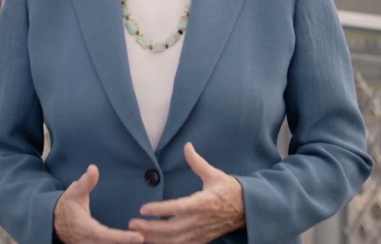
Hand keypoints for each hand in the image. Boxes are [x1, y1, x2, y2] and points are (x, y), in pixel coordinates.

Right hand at [54, 165, 144, 243]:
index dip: (123, 238)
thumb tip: (93, 168)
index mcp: (86, 228)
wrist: (52, 221)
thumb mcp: (74, 192)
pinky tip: (132, 243)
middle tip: (148, 238)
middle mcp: (87, 241)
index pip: (107, 236)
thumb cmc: (66, 205)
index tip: (139, 237)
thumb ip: (85, 182)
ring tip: (144, 242)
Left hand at [128, 143, 244, 243]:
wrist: (247, 209)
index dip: (160, 210)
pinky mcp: (201, 240)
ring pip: (174, 241)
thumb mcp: (214, 174)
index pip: (178, 208)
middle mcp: (200, 220)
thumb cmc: (228, 190)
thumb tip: (186, 145)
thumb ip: (197, 162)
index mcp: (203, 203)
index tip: (143, 209)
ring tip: (138, 234)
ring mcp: (200, 233)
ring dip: (155, 239)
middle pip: (172, 229)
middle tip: (133, 222)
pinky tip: (153, 243)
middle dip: (150, 228)